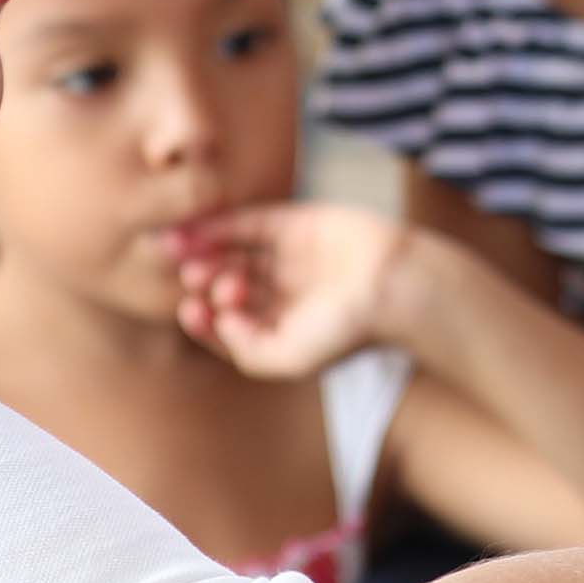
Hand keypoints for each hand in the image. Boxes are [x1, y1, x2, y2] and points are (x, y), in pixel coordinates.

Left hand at [170, 202, 445, 380]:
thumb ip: (245, 348)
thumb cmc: (345, 330)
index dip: (203, 320)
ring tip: (192, 263)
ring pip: (233, 255)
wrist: (392, 284)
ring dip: (206, 257)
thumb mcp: (287, 359)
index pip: (228, 326)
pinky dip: (219, 227)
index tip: (190, 311)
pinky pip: (248, 224)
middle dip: (205, 285)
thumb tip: (217, 319)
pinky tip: (196, 232)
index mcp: (282, 328)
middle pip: (226, 288)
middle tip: (198, 283)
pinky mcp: (295, 224)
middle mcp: (282, 294)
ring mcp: (288, 257)